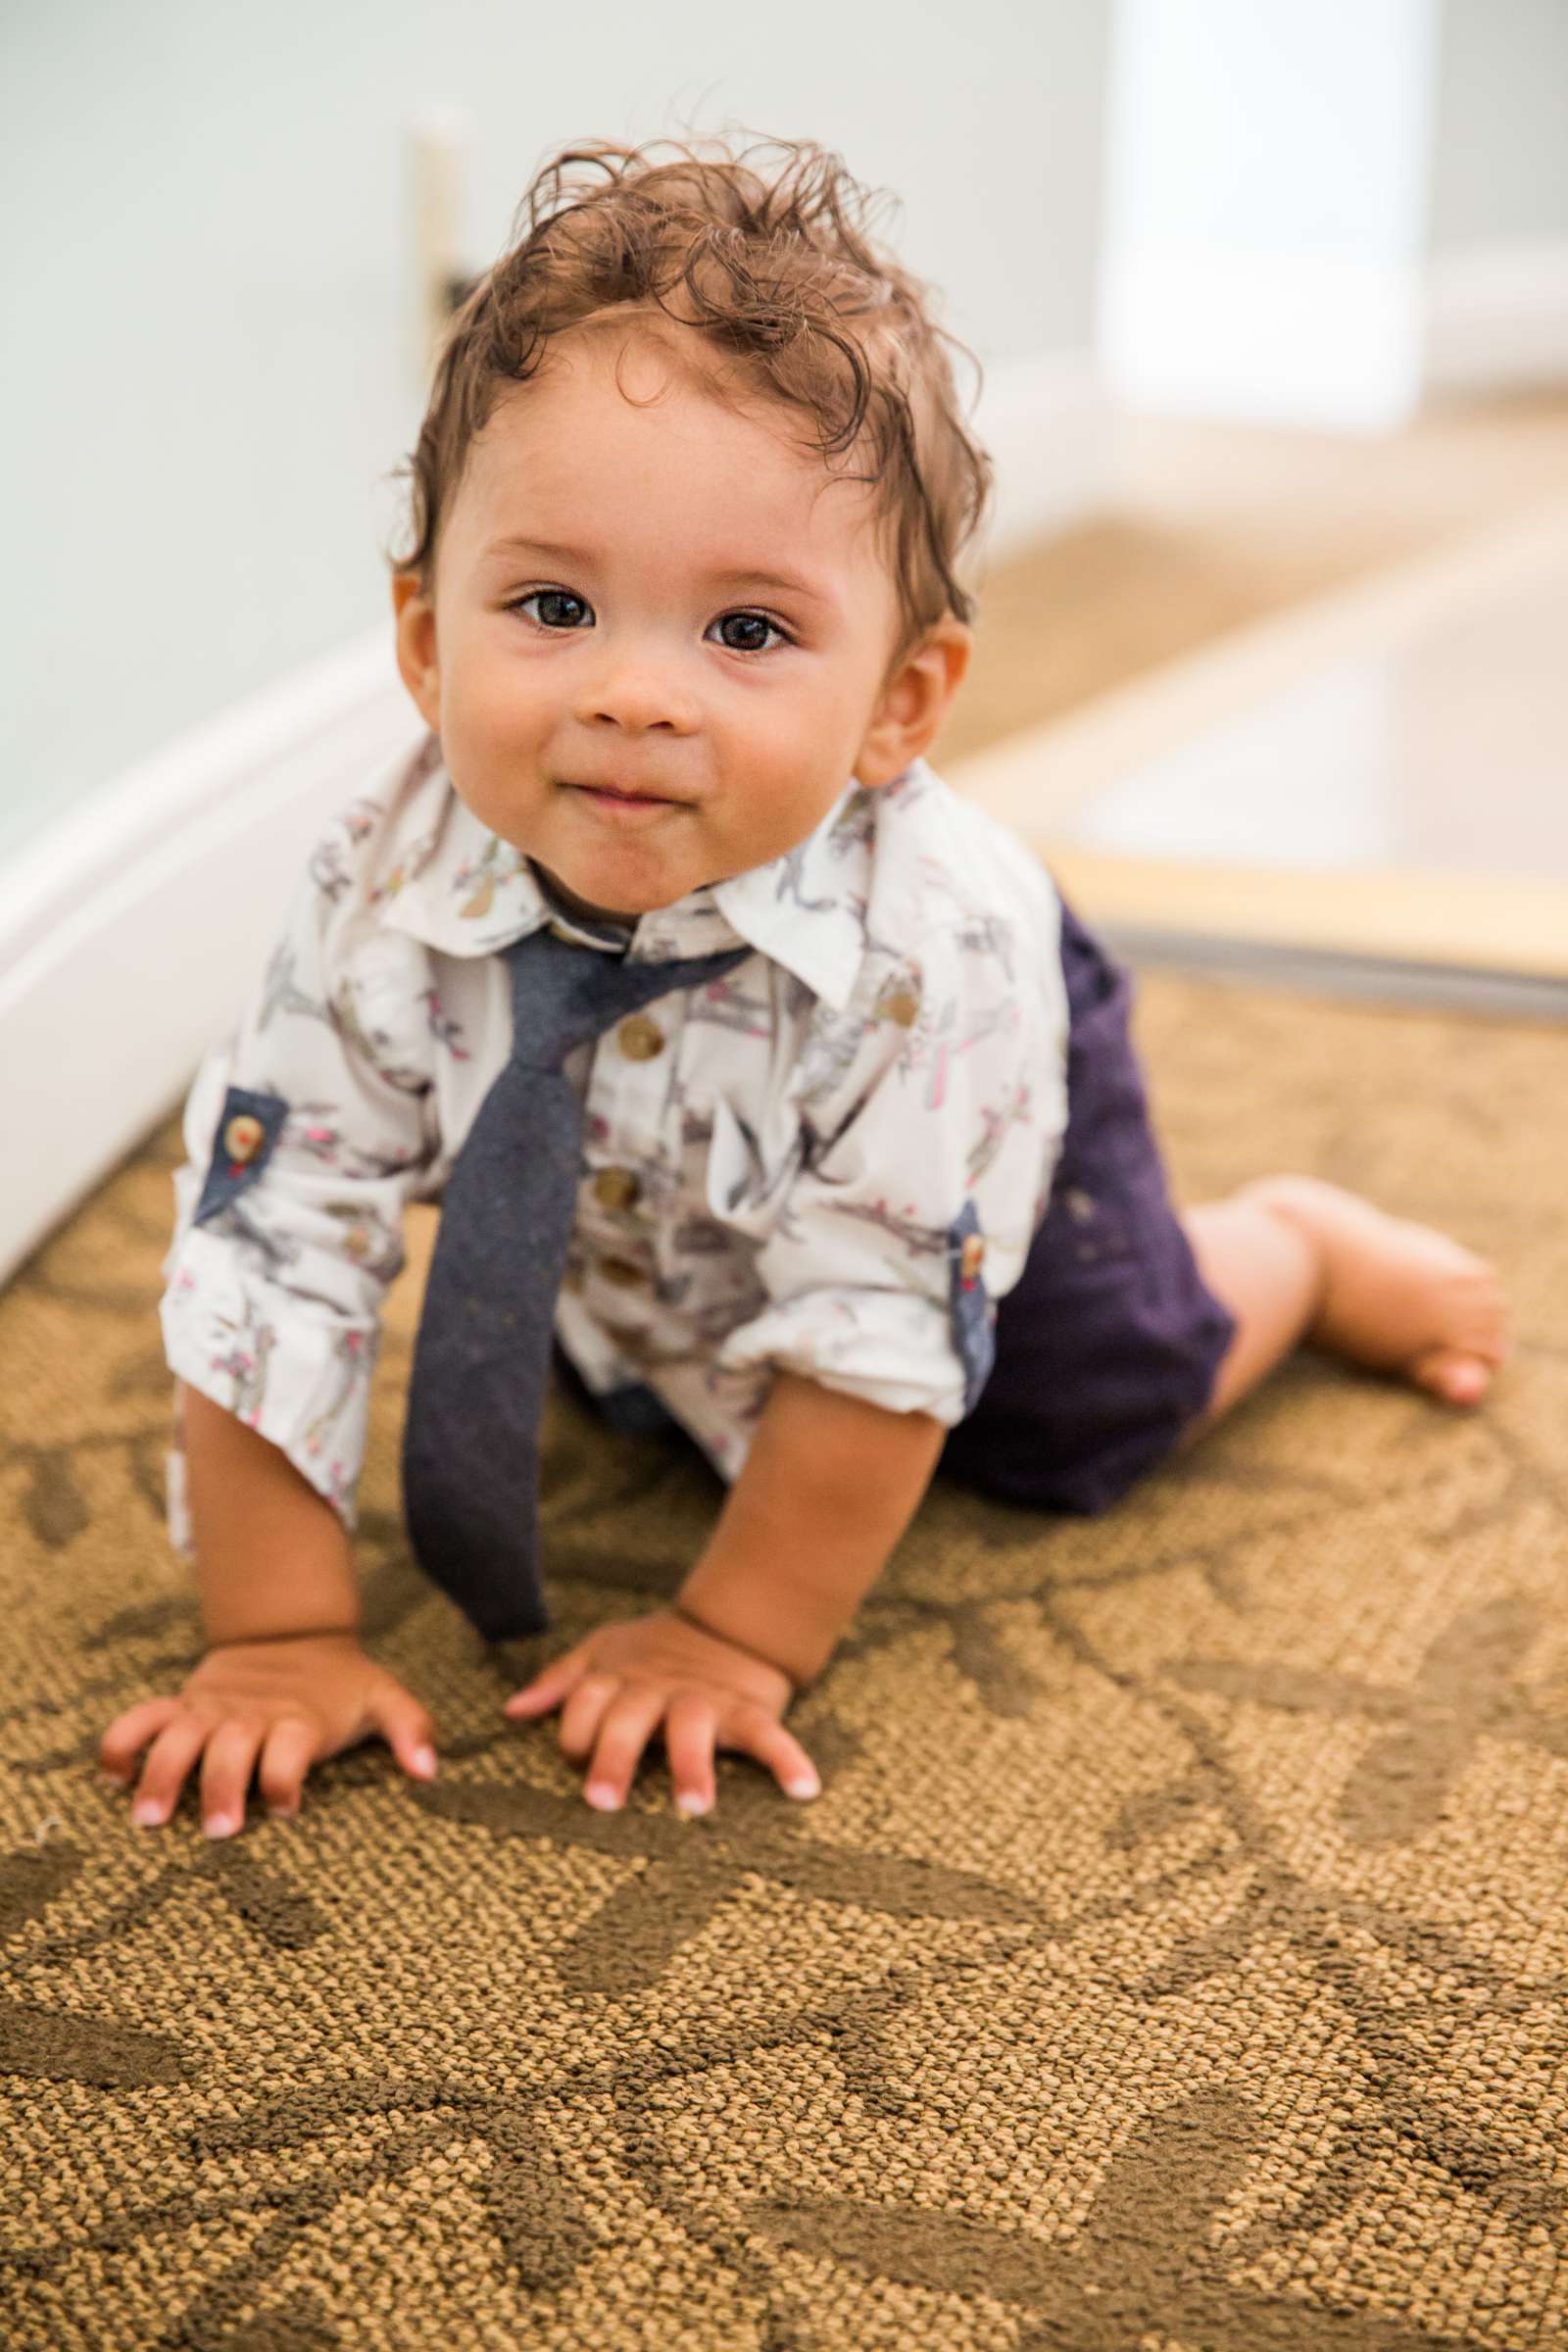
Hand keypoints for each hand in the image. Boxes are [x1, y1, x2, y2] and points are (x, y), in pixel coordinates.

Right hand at [98, 1633, 439, 1838]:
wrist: (294, 1633)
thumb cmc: (342, 1684)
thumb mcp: (385, 1698)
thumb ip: (411, 1730)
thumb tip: (430, 1771)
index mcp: (298, 1718)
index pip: (291, 1747)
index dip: (288, 1777)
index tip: (290, 1808)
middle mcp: (250, 1715)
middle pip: (230, 1748)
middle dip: (222, 1788)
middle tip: (217, 1833)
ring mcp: (211, 1709)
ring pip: (177, 1736)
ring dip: (161, 1774)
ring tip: (148, 1819)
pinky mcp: (183, 1705)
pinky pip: (141, 1719)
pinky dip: (120, 1743)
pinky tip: (111, 1779)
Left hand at [502, 1607, 820, 1817]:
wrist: (730, 1625)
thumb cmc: (653, 1653)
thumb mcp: (602, 1654)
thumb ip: (560, 1682)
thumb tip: (512, 1712)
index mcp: (619, 1678)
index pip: (584, 1705)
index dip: (576, 1735)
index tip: (575, 1766)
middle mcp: (658, 1689)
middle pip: (629, 1717)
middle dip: (615, 1756)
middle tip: (603, 1802)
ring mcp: (704, 1698)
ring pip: (693, 1727)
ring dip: (692, 1765)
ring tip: (694, 1809)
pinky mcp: (748, 1708)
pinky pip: (768, 1733)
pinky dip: (787, 1759)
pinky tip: (804, 1790)